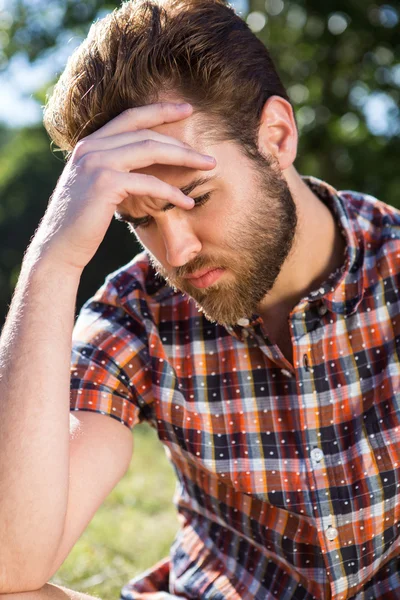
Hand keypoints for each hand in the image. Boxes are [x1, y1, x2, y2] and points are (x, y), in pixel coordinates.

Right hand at [32, 102, 215, 271]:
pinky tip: (188, 202)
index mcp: (90, 144)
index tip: (186, 108)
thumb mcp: (96, 187)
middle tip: (208, 154)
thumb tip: (143, 170)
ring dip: (185, 158)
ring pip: (151, 149)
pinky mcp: (105, 183)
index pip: (130, 117)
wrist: (59, 247)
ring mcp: (97, 162)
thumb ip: (113, 170)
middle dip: (181, 140)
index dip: (160, 110)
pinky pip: (149, 182)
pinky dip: (172, 192)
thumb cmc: (81, 223)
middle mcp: (92, 146)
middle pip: (146, 132)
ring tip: (209, 167)